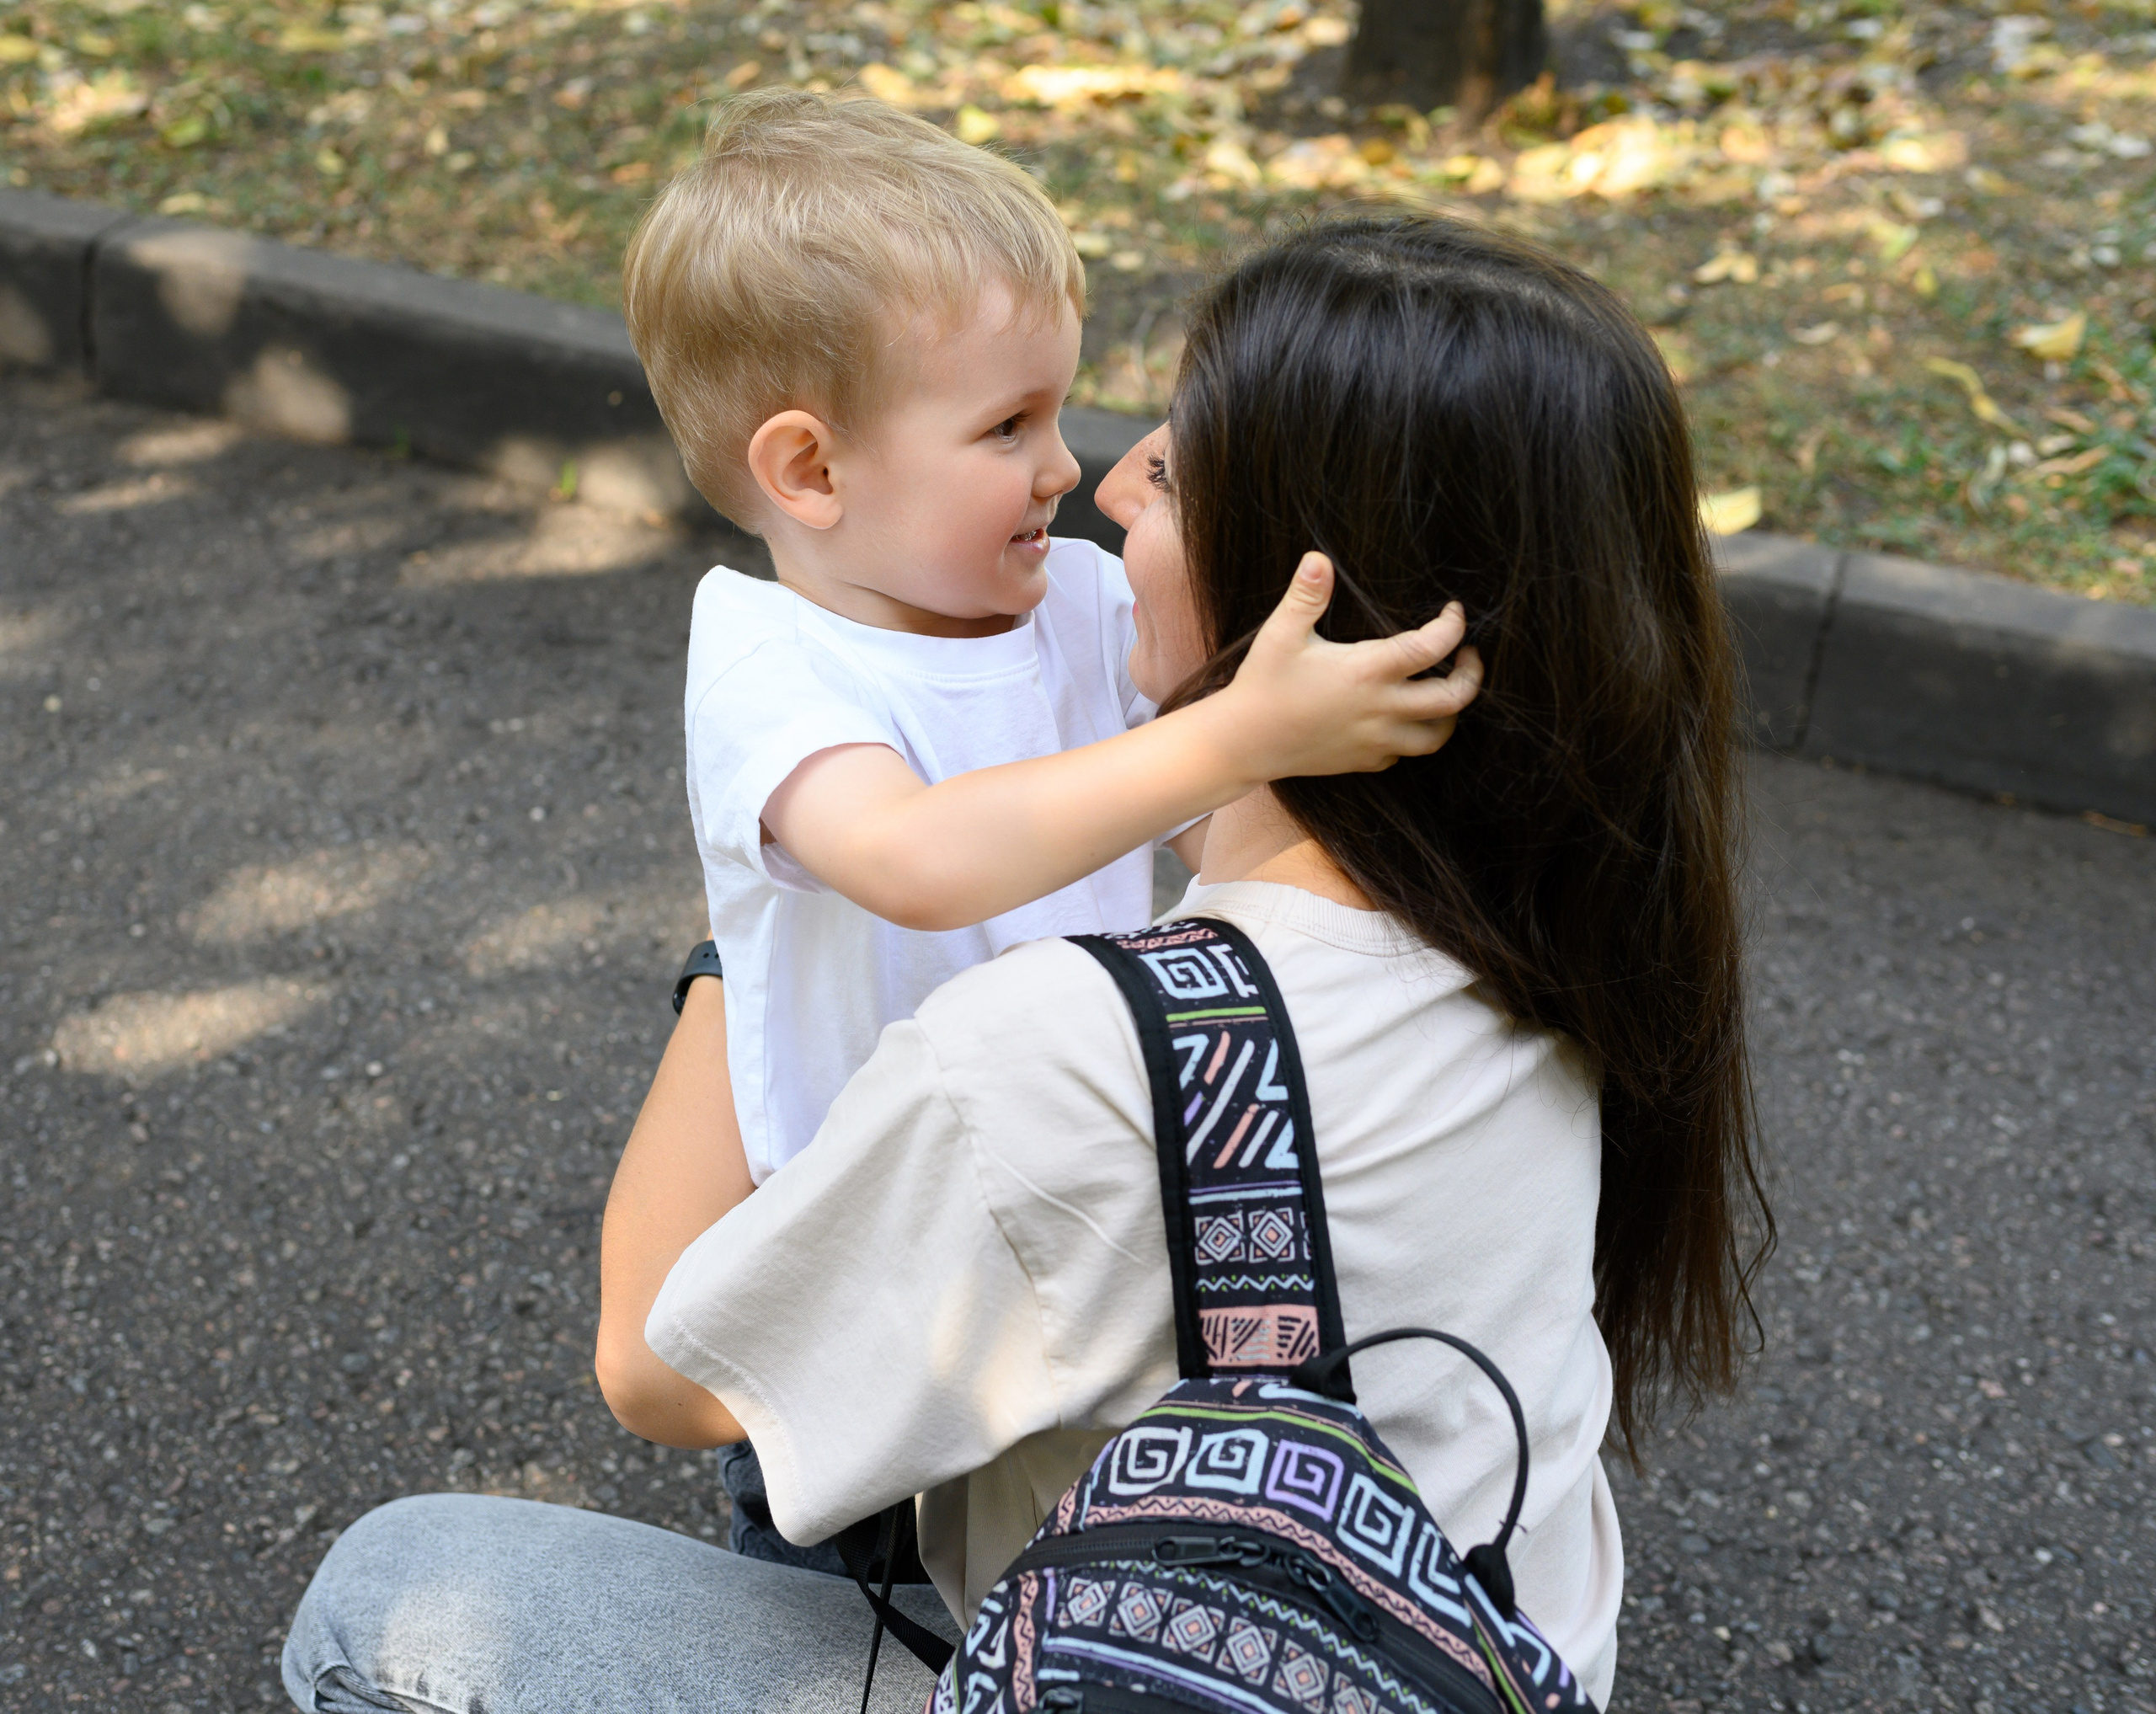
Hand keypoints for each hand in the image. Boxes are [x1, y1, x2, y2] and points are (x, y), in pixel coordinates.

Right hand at [1212, 553, 1482, 782]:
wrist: (1243, 743)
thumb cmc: (1262, 684)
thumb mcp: (1281, 634)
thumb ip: (1306, 595)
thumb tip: (1319, 558)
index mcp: (1367, 672)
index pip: (1431, 647)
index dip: (1453, 627)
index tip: (1453, 612)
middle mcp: (1380, 710)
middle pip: (1452, 700)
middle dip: (1471, 675)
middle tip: (1467, 655)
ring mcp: (1374, 741)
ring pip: (1436, 737)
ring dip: (1449, 715)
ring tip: (1443, 692)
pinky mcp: (1362, 761)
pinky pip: (1402, 754)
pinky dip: (1411, 735)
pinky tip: (1400, 717)